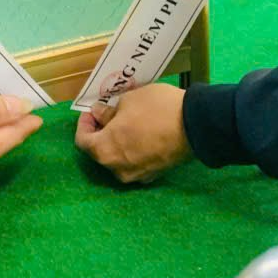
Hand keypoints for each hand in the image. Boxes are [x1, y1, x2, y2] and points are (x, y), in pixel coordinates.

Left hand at [74, 83, 191, 183]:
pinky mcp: (154, 175)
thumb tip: (98, 115)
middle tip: (108, 113)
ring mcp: (137, 175)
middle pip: (100, 152)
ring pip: (118, 158)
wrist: (195, 125)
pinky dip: (132, 149)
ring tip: (126, 121)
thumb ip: (107, 112)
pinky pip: (135, 162)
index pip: (82, 142)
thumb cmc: (155, 109)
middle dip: (100, 132)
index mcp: (105, 152)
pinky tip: (141, 133)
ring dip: (117, 141)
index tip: (92, 110)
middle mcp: (117, 169)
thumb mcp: (126, 102)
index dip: (84, 124)